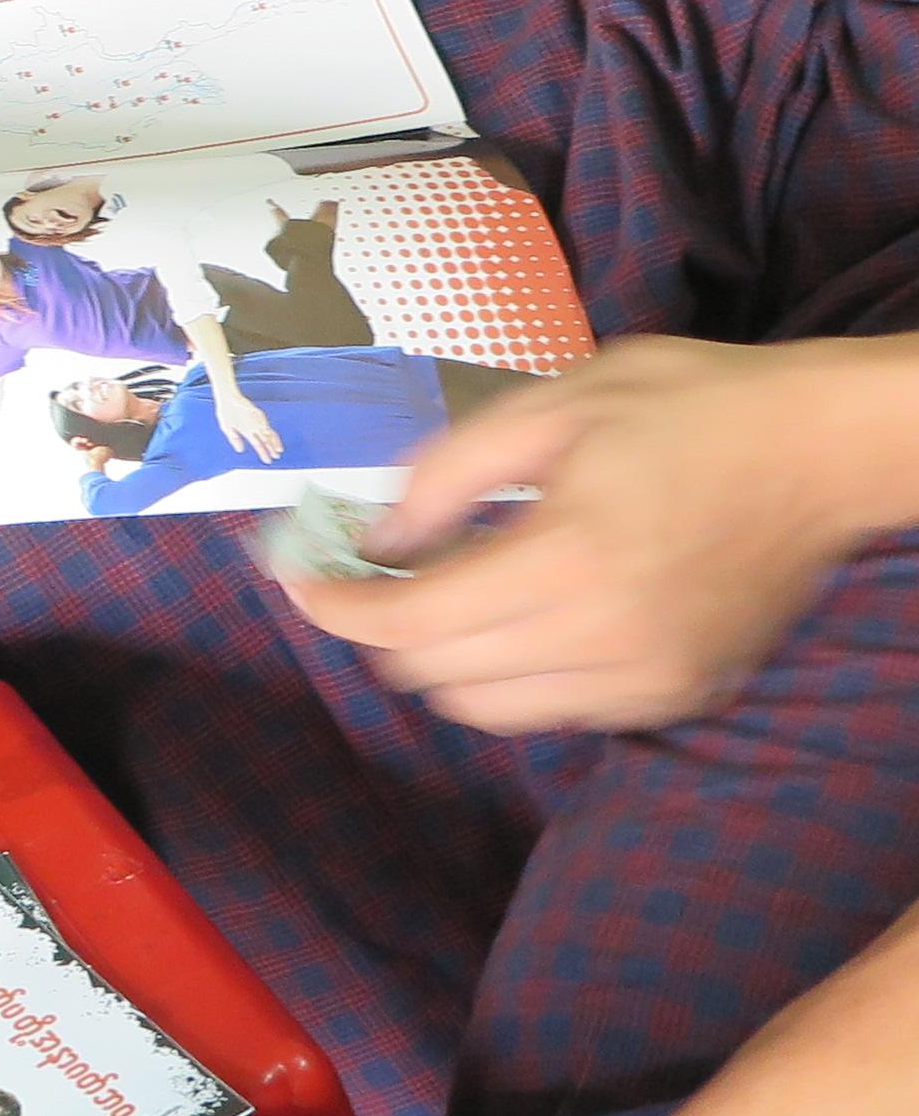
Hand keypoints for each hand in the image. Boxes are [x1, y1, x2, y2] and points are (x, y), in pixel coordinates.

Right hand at [219, 393, 286, 461]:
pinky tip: (269, 435)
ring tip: (277, 449)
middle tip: (276, 456)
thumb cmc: (226, 411)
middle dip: (271, 448)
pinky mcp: (256, 413)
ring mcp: (256, 420)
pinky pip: (263, 422)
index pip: (258, 444)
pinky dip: (267, 429)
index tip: (268, 460)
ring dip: (272, 440)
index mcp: (247, 431)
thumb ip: (234, 439)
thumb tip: (240, 450)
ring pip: (268, 432)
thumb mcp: (227, 429)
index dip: (263, 452)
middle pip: (266, 439)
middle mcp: (254, 426)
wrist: (226, 398)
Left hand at [285, 336, 918, 732]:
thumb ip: (445, 475)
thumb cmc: (685, 408)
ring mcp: (648, 681)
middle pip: (437, 675)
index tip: (296, 578)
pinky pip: (556, 711)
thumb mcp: (549, 403)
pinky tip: (518, 611)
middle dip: (380, 626)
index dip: (334, 605)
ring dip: (442, 658)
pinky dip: (513, 673)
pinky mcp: (678, 696)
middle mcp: (607, 641)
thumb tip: (375, 538)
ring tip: (437, 590)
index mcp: (569, 561)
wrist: (821, 452)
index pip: (411, 623)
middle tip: (363, 572)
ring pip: (489, 709)